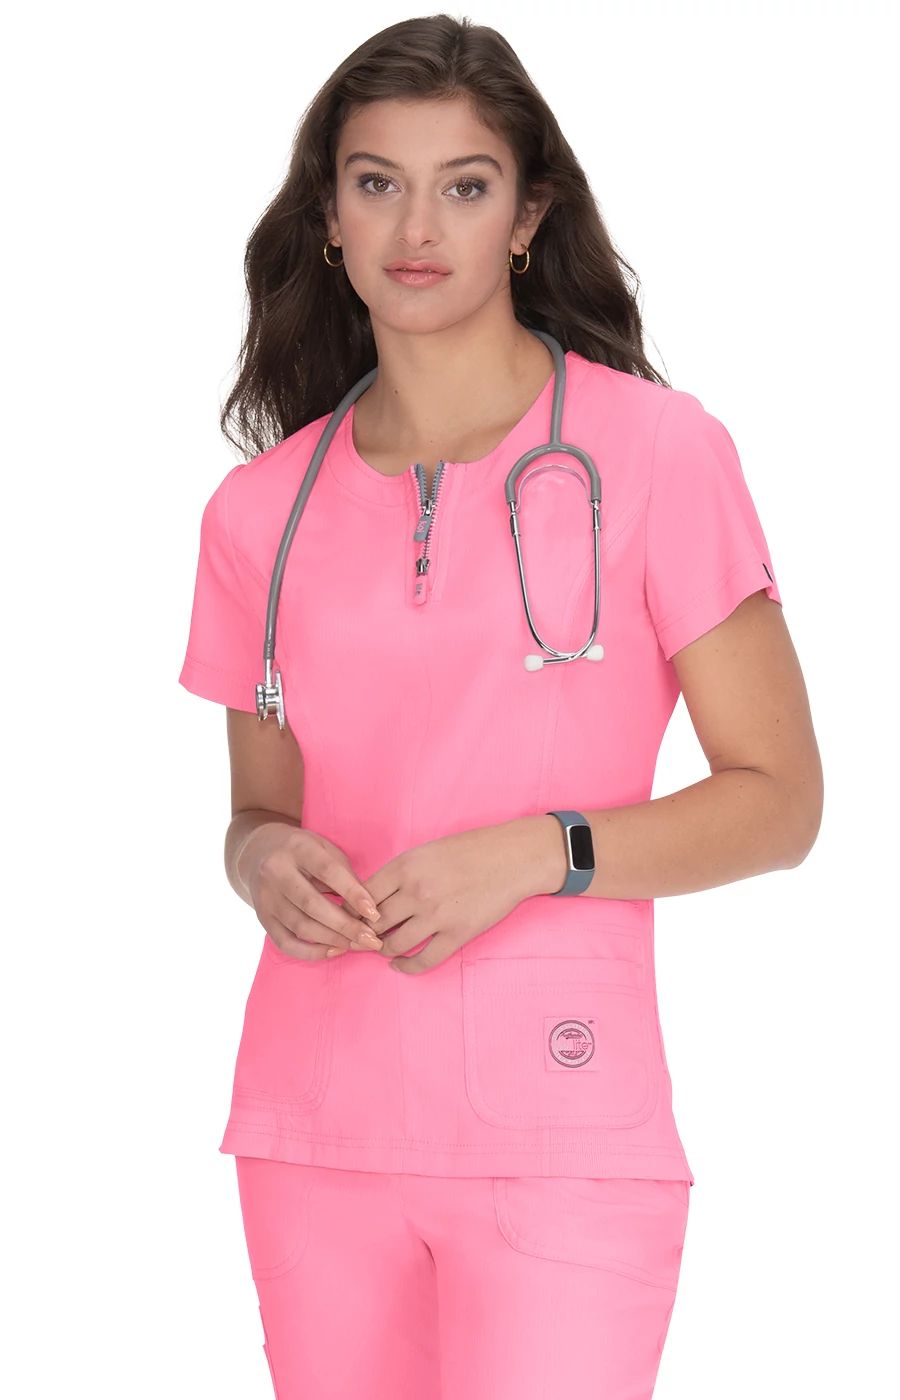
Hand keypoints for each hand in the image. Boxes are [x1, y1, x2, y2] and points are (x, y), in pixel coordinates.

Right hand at [241, 823, 384, 960]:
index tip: (374, 912)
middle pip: (312, 904)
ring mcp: (266, 897)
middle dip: (345, 925)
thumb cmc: (303, 852)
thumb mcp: (324, 848)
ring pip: (300, 926)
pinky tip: (334, 950)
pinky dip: (311, 952)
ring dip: (333, 940)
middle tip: (371, 939)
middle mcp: (276, 872)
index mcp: (297, 848)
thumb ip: (344, 872)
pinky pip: (285, 943)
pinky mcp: (263, 918)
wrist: (257, 853)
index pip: (327, 871)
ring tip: (358, 946)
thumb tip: (368, 906)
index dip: (352, 893)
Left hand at [340, 824, 537, 974]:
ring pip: (394, 944)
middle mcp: (416, 892)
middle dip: (365, 933)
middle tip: (364, 938)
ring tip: (383, 949)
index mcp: (405, 866)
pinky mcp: (457, 934)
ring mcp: (436, 916)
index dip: (353, 911)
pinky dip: (406, 967)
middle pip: (374, 923)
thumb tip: (372, 897)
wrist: (512, 858)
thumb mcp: (426, 851)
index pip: (363, 896)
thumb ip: (400, 873)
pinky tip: (401, 965)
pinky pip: (423, 960)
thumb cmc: (470, 850)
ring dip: (384, 950)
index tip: (351, 918)